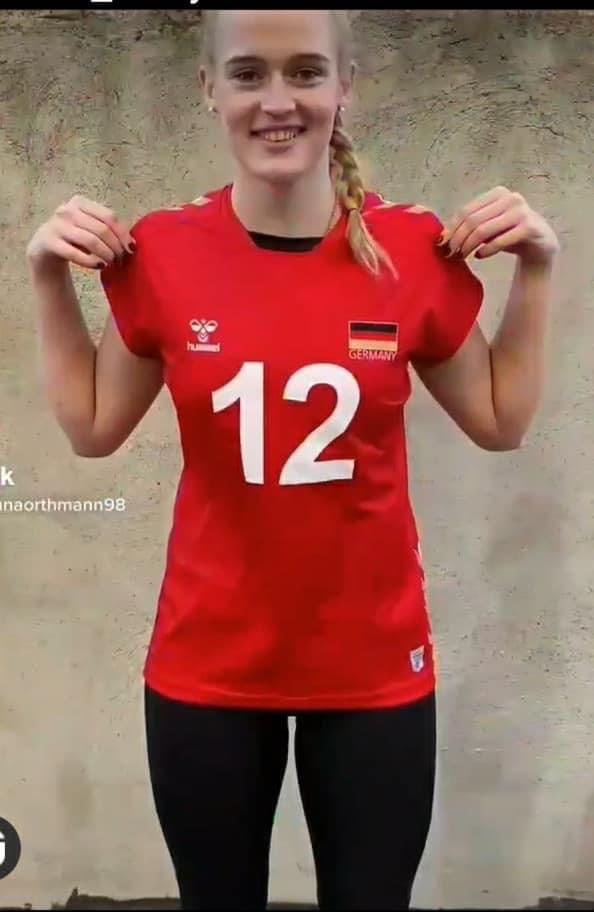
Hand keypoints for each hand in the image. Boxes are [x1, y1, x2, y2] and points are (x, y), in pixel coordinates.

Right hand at [26, 194, 135, 271]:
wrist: (44, 249)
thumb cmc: (74, 239)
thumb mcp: (89, 229)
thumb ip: (107, 230)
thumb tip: (132, 245)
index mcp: (80, 202)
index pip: (109, 216)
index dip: (123, 234)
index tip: (131, 249)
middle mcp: (66, 210)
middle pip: (102, 229)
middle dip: (116, 247)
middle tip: (121, 260)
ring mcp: (56, 225)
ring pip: (91, 241)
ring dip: (106, 255)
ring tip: (111, 264)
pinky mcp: (49, 242)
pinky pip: (75, 253)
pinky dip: (91, 262)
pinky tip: (99, 266)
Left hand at [439, 186, 559, 266]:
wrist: (540, 247)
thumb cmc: (509, 236)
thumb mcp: (487, 229)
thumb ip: (469, 227)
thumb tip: (441, 238)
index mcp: (497, 194)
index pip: (465, 211)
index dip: (452, 229)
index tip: (443, 245)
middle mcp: (510, 198)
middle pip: (472, 220)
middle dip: (458, 239)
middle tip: (451, 254)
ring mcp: (521, 212)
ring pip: (483, 230)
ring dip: (469, 246)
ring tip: (463, 256)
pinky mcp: (529, 228)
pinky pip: (499, 240)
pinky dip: (486, 250)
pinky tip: (479, 256)